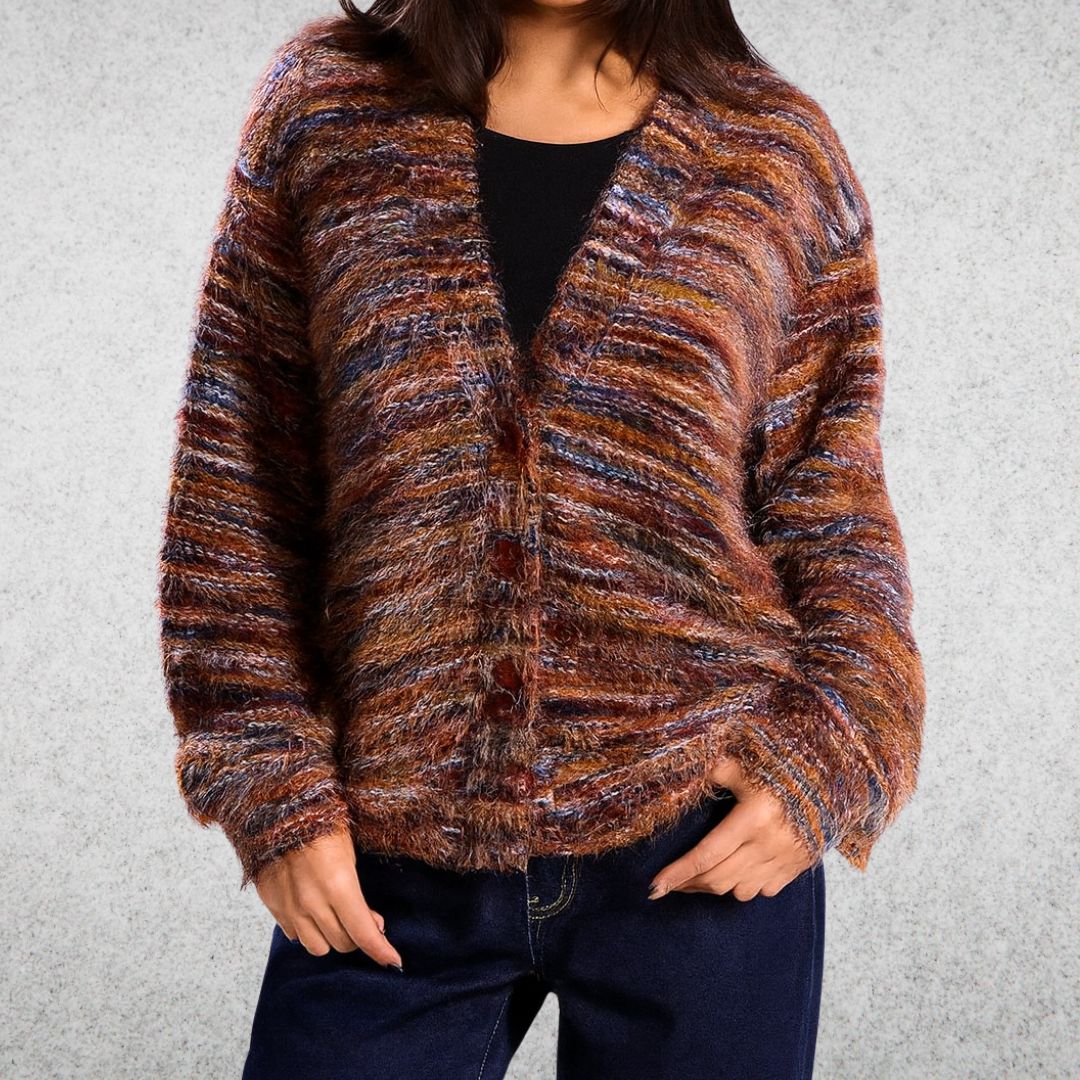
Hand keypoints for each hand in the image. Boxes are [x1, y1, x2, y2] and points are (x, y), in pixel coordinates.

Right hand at [254, 824, 403, 967]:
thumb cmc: (322, 824)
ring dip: (331, 937)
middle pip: (342, 943)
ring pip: (317, 947)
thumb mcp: (350, 854)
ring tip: (337, 917)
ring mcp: (290, 907)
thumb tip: (371, 923)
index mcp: (338, 886)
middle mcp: (312, 903)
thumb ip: (358, 895)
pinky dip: (307, 929)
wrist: (280, 809)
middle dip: (358, 936)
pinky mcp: (273, 906)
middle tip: (364, 919)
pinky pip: (294, 935)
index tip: (393, 960)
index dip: (381, 950)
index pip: (363, 933)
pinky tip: (313, 910)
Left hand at [648, 755, 816, 901]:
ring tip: (695, 877)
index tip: (654, 887)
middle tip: (669, 883)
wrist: (832, 783)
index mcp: (753, 818)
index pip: (706, 855)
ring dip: (712, 887)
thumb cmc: (783, 770)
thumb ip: (716, 768)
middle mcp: (768, 844)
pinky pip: (761, 891)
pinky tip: (733, 872)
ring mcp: (784, 861)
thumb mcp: (746, 765)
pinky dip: (742, 887)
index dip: (678, 873)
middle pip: (717, 878)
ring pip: (738, 890)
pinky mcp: (795, 869)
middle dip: (687, 884)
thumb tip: (684, 763)